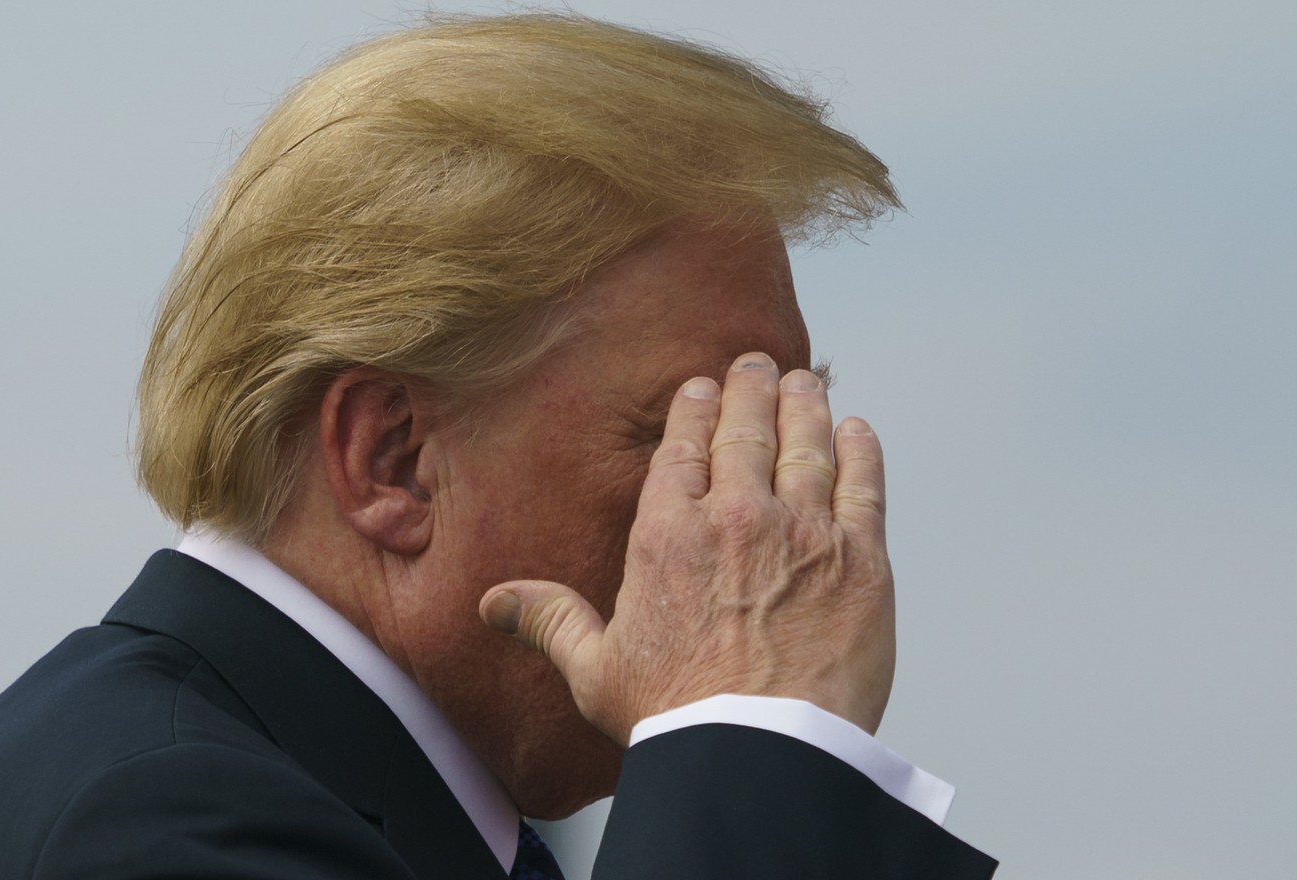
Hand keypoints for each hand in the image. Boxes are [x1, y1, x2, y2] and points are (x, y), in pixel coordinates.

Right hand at [479, 353, 894, 741]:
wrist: (760, 752)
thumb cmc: (679, 718)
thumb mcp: (596, 669)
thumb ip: (551, 621)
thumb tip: (496, 602)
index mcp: (669, 536)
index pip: (682, 451)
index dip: (692, 412)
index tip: (699, 390)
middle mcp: (736, 518)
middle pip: (745, 431)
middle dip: (750, 390)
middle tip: (755, 366)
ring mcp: (803, 533)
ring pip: (805, 445)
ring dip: (804, 405)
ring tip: (805, 380)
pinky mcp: (860, 560)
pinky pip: (863, 486)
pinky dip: (860, 451)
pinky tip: (856, 431)